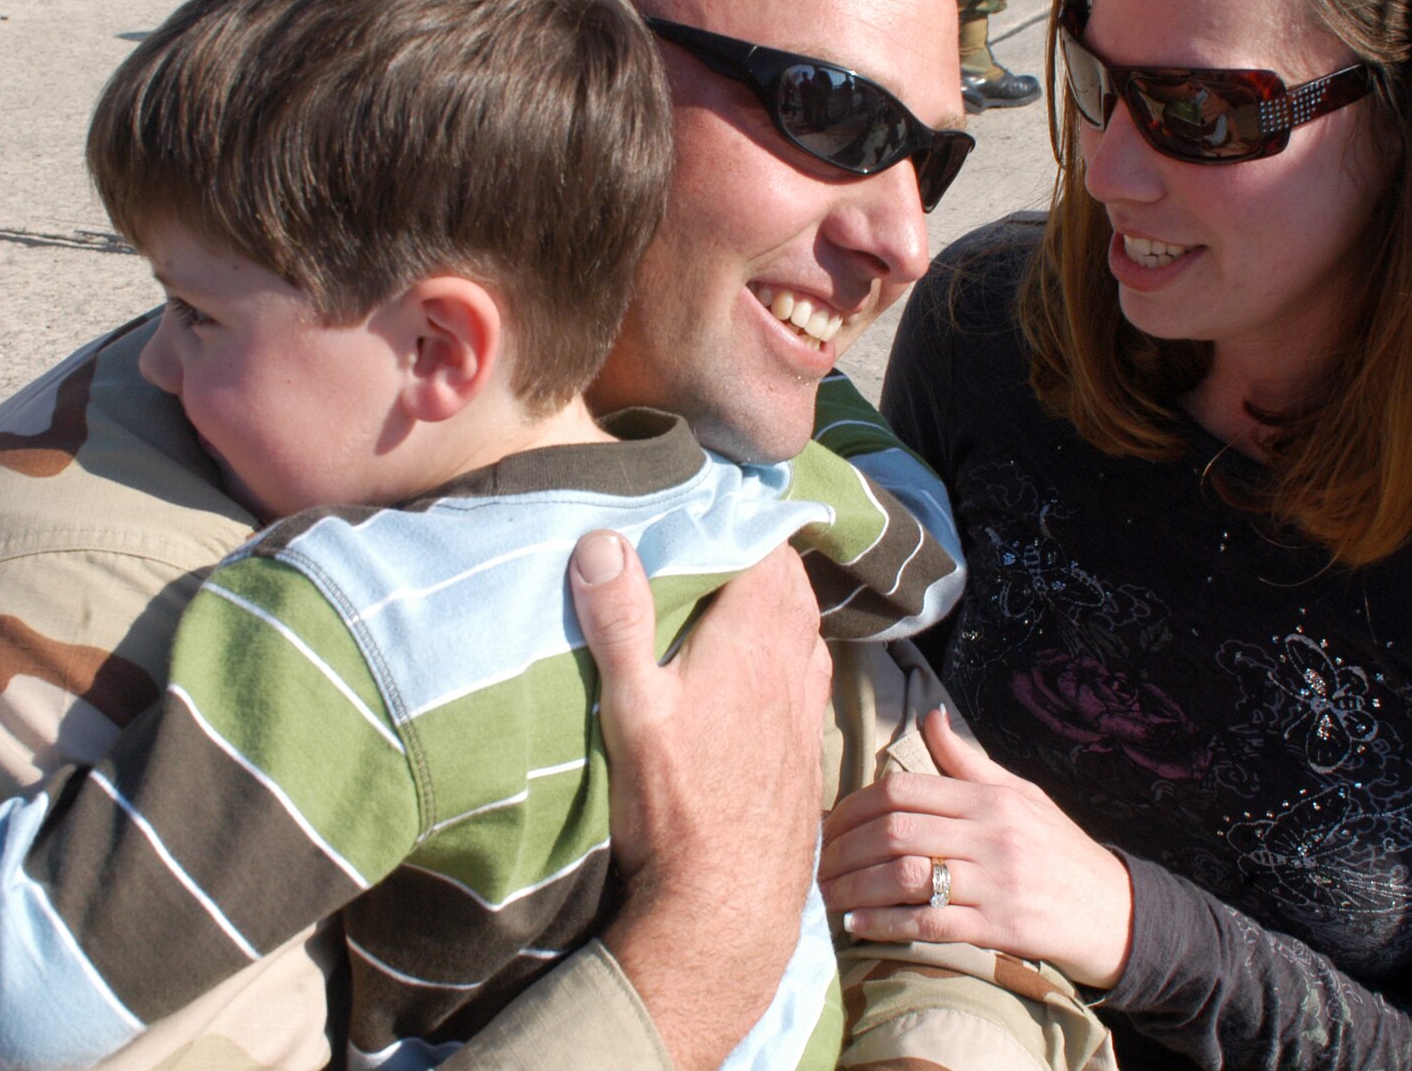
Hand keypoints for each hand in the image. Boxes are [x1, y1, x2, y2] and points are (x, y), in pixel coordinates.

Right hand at [568, 532, 830, 1070]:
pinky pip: (807, 675)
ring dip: (776, 606)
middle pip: (790, 586)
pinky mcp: (805, 749)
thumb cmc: (676, 805)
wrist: (727, 905)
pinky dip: (785, 654)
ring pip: (804, 631)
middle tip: (714, 545)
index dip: (742, 520)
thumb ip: (621, 621)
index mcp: (755, 640)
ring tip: (731, 601)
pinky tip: (754, 674)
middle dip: (758, 558)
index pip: (767, 550)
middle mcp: (793, 666)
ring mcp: (805, 710)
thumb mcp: (633, 707)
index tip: (709, 505)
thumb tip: (605, 540)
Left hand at [819, 707, 1132, 988]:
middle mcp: (991, 834)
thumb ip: (969, 762)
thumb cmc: (1059, 849)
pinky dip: (886, 925)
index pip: (905, 790)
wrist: (1115, 912)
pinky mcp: (1000, 928)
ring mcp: (996, 882)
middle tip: (816, 864)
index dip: (855, 807)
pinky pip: (930, 923)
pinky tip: (857, 927)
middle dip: (844, 850)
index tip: (828, 826)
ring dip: (855, 889)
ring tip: (826, 896)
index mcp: (990, 798)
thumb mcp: (1022, 794)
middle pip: (896, 832)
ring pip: (906, 877)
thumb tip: (930, 716)